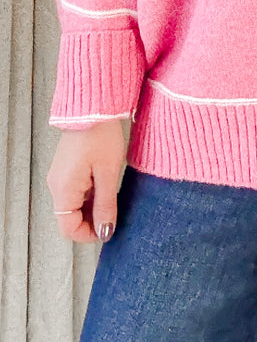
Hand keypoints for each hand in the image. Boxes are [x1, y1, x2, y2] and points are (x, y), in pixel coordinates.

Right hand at [46, 120, 126, 242]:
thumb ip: (106, 205)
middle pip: (70, 218)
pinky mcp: (67, 168)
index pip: (68, 228)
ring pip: (74, 205)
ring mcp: (60, 176)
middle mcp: (57, 185)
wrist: (93, 106)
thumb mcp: (108, 173)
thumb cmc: (101, 136)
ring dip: (92, 207)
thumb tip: (106, 231)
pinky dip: (90, 194)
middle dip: (92, 221)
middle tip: (115, 213)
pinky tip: (106, 185)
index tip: (109, 229)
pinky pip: (76, 191)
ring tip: (113, 196)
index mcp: (64, 189)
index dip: (89, 234)